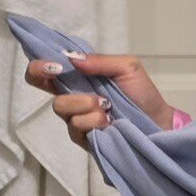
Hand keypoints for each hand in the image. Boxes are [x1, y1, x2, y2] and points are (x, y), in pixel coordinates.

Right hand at [24, 54, 172, 148]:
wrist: (157, 123)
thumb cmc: (142, 94)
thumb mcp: (127, 68)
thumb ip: (100, 61)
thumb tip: (72, 58)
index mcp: (78, 77)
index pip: (46, 69)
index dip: (38, 64)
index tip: (52, 65)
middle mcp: (72, 96)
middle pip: (41, 85)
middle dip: (55, 79)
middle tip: (77, 83)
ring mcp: (75, 117)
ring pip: (60, 107)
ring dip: (85, 105)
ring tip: (106, 107)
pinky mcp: (81, 137)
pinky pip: (74, 127)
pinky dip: (92, 121)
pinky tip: (108, 121)